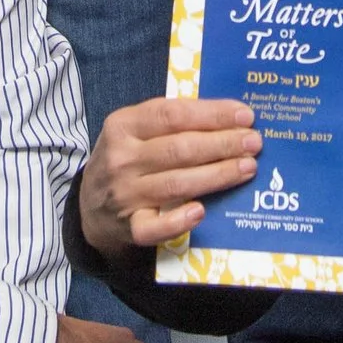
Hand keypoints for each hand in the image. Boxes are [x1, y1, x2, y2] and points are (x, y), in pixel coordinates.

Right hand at [79, 97, 260, 257]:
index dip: (212, 114)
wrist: (89, 207)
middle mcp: (122, 158)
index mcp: (123, 125)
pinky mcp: (129, 227)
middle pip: (179, 149)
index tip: (245, 115)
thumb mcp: (133, 131)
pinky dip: (179, 220)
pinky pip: (156, 226)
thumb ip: (169, 121)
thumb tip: (226, 115)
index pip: (172, 114)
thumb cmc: (124, 160)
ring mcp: (125, 194)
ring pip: (177, 184)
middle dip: (222, 144)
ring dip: (217, 175)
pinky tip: (202, 210)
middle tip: (254, 142)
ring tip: (247, 168)